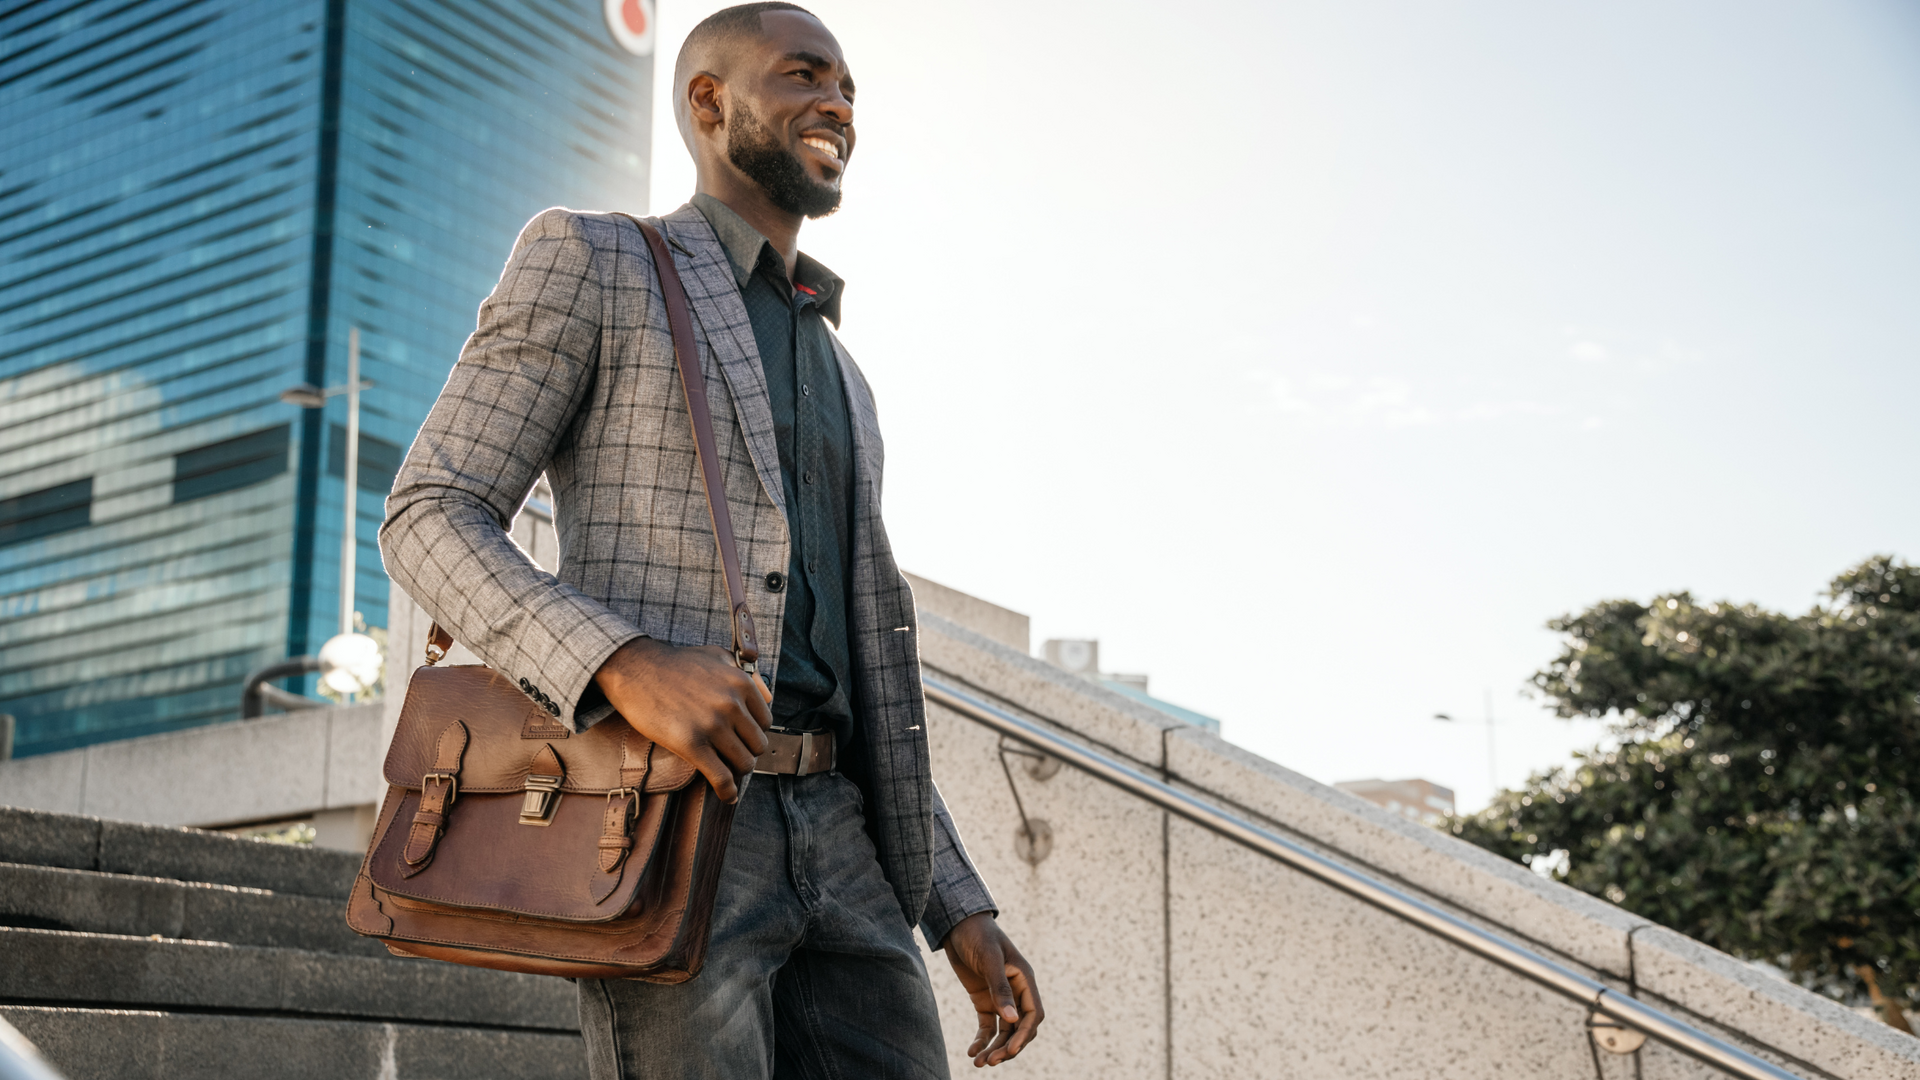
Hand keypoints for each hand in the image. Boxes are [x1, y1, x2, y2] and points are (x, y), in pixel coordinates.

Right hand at [593, 637, 772, 801]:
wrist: (636, 669)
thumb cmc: (676, 664)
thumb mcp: (718, 656)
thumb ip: (747, 675)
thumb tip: (769, 699)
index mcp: (740, 683)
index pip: (765, 722)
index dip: (754, 733)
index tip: (743, 739)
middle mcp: (731, 704)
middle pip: (757, 745)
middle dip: (747, 753)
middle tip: (733, 755)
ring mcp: (711, 725)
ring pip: (743, 763)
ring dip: (737, 771)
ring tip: (728, 771)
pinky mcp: (690, 744)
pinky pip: (720, 776)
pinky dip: (727, 791)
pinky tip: (728, 796)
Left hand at [942, 913, 1042, 1066]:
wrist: (958, 924)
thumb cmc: (978, 935)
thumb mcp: (989, 959)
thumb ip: (1000, 989)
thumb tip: (1012, 1020)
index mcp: (1024, 980)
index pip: (1032, 1014)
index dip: (1024, 1035)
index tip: (1011, 1051)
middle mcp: (1015, 991)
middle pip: (1019, 1028)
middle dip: (1008, 1047)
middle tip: (991, 1062)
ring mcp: (999, 997)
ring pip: (1003, 1031)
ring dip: (994, 1048)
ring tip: (979, 1063)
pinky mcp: (983, 1000)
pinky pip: (987, 1026)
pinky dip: (981, 1040)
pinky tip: (971, 1052)